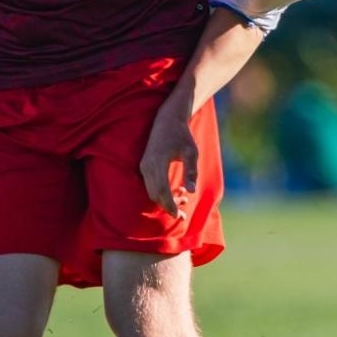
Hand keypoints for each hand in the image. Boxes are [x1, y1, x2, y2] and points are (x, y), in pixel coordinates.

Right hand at [140, 102, 198, 217]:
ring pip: (152, 191)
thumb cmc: (182, 135)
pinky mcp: (145, 166)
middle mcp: (147, 166)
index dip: (169, 205)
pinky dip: (162, 193)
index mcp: (158, 162)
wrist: (167, 120)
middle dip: (167, 207)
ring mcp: (144, 166)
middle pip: (154, 194)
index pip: (161, 190)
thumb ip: (191, 171)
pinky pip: (151, 185)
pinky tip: (178, 192)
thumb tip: (192, 192)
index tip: (179, 216)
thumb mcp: (191, 152)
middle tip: (183, 216)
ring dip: (165, 201)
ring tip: (183, 202)